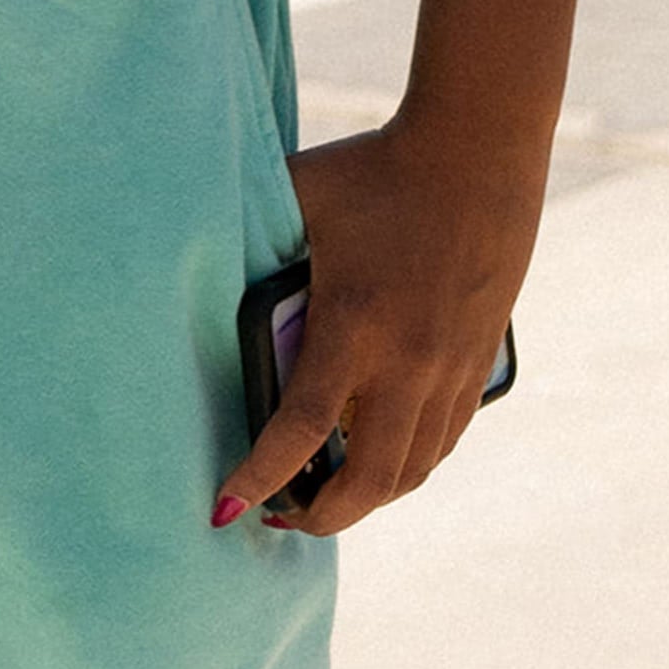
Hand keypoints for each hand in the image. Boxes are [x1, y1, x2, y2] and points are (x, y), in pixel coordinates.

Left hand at [215, 119, 543, 536]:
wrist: (474, 150)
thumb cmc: (373, 167)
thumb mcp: (300, 193)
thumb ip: (252, 232)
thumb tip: (192, 245)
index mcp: (354, 325)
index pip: (304, 430)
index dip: (262, 476)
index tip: (226, 506)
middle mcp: (407, 361)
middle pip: (367, 480)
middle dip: (319, 517)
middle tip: (279, 518)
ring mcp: (449, 367)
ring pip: (411, 470)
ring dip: (368, 500)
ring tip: (328, 500)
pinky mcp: (476, 360)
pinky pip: (444, 440)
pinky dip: (409, 465)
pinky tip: (380, 460)